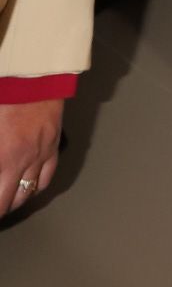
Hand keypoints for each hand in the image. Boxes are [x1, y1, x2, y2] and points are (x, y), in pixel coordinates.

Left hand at [1, 96, 63, 212]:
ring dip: (15, 202)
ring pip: (28, 193)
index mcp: (4, 157)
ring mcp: (40, 156)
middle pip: (9, 201)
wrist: (36, 77)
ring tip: (7, 203)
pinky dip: (35, 189)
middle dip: (1, 209)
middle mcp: (23, 161)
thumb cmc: (9, 95)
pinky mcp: (52, 148)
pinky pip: (46, 178)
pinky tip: (28, 189)